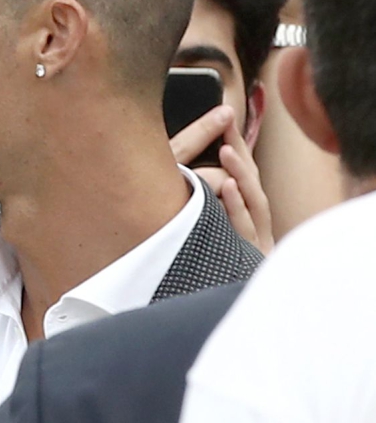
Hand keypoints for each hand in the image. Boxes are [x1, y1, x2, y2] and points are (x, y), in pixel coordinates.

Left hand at [170, 104, 273, 253]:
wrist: (207, 309)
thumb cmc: (194, 268)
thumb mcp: (192, 232)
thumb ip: (190, 202)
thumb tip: (169, 170)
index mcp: (236, 215)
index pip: (234, 171)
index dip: (230, 143)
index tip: (222, 114)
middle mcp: (250, 225)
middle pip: (248, 182)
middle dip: (237, 152)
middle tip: (225, 124)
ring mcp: (253, 242)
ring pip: (252, 203)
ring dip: (240, 175)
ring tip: (226, 151)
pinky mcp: (250, 259)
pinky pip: (243, 229)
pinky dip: (235, 207)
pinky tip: (224, 187)